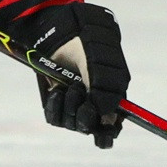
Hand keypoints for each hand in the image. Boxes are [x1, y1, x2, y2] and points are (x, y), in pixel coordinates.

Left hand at [39, 3, 129, 147]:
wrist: (61, 35)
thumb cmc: (87, 45)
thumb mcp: (98, 64)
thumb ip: (103, 90)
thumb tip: (106, 117)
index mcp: (112, 97)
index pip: (112, 126)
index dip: (108, 131)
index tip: (104, 128)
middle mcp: (93, 107)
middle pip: (90, 129)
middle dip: (85, 115)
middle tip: (80, 92)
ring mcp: (74, 108)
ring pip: (72, 124)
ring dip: (70, 105)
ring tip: (69, 84)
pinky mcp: (56, 107)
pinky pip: (55, 118)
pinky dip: (55, 105)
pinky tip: (56, 90)